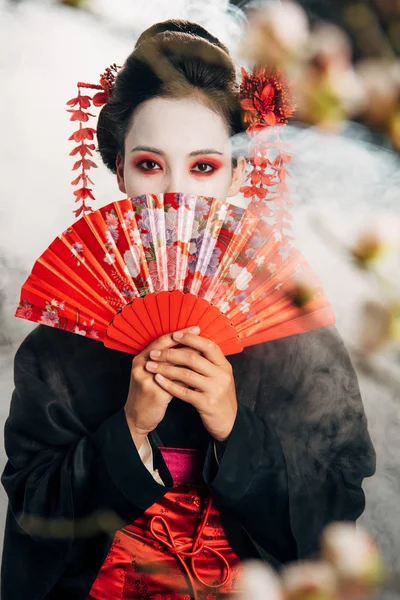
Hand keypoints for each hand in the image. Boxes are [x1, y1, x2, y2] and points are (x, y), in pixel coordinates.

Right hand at [124, 326, 200, 448]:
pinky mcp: (155, 394)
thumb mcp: (152, 373)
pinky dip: (188, 378)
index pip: (162, 340)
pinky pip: (176, 383)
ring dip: (190, 360)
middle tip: (203, 338)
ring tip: (206, 355)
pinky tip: (200, 375)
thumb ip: (165, 361)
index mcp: (141, 358)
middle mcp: (141, 366)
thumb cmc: (148, 393)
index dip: (180, 334)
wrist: (137, 418)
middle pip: (167, 349)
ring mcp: (147, 380)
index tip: (196, 328)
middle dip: (188, 343)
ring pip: (173, 365)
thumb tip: (191, 347)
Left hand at [145, 332, 236, 441]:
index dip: (190, 339)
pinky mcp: (206, 403)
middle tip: (154, 353)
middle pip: (193, 358)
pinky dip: (169, 385)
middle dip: (171, 354)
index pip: (208, 346)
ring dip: (165, 369)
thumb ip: (208, 361)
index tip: (174, 335)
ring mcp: (215, 389)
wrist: (228, 421)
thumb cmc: (219, 395)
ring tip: (151, 366)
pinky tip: (158, 380)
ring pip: (186, 374)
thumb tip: (191, 342)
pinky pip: (184, 392)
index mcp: (224, 365)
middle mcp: (222, 375)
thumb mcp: (219, 375)